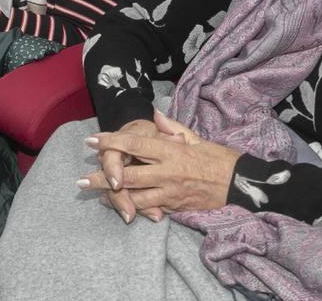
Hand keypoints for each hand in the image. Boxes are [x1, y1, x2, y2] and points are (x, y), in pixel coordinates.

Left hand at [79, 110, 240, 213]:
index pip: (135, 144)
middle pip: (128, 175)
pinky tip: (121, 207)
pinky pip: (150, 209)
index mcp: (171, 151)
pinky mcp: (175, 207)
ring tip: (96, 195)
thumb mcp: (196, 137)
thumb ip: (172, 127)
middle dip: (102, 178)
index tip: (92, 141)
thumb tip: (154, 114)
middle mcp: (167, 172)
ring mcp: (170, 193)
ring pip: (135, 197)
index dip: (111, 141)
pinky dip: (134, 207)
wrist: (240, 184)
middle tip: (81, 179)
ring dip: (113, 198)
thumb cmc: (218, 157)